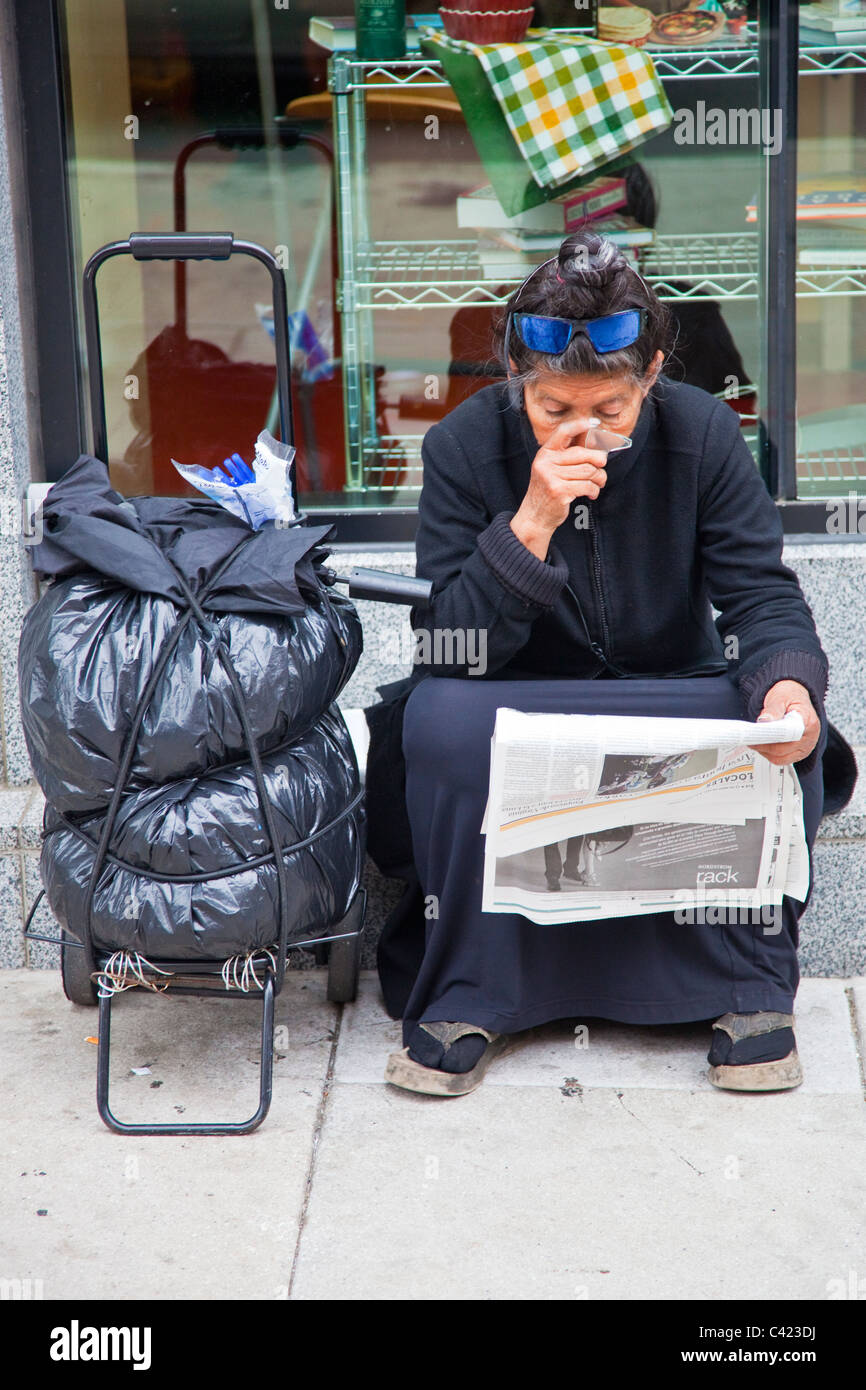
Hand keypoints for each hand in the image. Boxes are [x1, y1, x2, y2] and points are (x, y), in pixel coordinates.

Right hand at [510, 417, 608, 558]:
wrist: (535, 516)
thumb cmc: (549, 490)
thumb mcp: (552, 469)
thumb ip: (568, 456)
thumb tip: (597, 444)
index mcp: (545, 453)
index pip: (563, 432)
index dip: (580, 425)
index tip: (594, 423)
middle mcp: (546, 462)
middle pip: (584, 454)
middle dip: (599, 461)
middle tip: (602, 468)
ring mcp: (551, 476)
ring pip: (589, 471)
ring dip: (599, 479)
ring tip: (598, 484)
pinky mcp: (559, 491)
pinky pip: (587, 485)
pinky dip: (594, 490)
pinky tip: (591, 494)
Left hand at [749, 680, 820, 765]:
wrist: (794, 696)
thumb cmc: (789, 696)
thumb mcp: (780, 697)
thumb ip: (773, 710)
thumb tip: (764, 721)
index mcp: (808, 722)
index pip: (790, 735)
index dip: (773, 737)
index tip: (758, 734)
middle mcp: (810, 738)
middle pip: (783, 750)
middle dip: (764, 745)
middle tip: (750, 738)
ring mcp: (805, 748)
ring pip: (781, 758)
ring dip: (765, 752)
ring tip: (754, 741)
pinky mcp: (797, 753)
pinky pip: (781, 760)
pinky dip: (769, 754)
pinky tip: (762, 745)